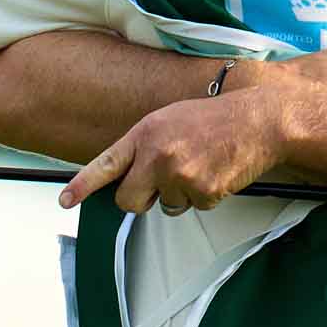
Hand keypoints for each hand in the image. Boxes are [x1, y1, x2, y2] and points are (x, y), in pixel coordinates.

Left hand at [58, 47, 326, 214]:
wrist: (261, 119)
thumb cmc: (217, 118)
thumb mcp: (173, 119)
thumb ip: (147, 144)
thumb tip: (132, 177)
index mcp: (146, 132)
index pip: (105, 164)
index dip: (82, 186)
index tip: (65, 201)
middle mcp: (156, 154)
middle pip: (130, 200)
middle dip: (143, 200)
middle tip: (165, 184)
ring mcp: (178, 175)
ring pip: (166, 207)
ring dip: (181, 194)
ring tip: (204, 165)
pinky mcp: (202, 192)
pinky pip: (195, 207)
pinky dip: (207, 196)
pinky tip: (220, 172)